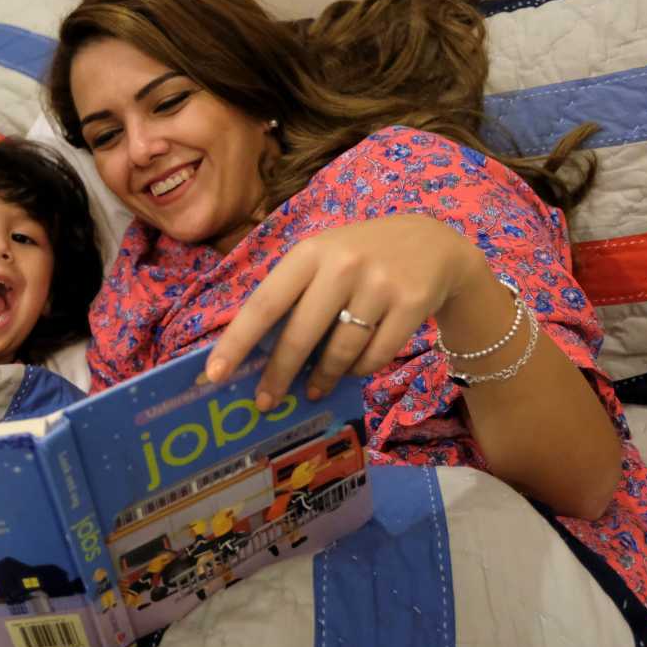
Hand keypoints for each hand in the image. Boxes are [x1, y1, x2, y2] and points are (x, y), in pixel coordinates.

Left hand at [206, 215, 490, 405]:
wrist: (432, 244)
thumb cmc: (360, 257)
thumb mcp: (322, 259)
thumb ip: (292, 295)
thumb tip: (255, 354)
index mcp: (309, 252)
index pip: (265, 303)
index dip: (237, 342)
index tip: (214, 375)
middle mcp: (343, 264)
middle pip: (300, 335)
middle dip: (278, 375)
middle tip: (265, 401)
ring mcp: (380, 284)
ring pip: (340, 352)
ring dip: (322, 378)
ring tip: (313, 389)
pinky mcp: (412, 303)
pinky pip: (374, 357)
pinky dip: (358, 370)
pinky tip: (352, 368)